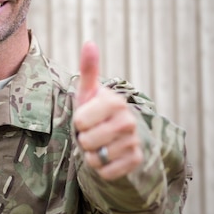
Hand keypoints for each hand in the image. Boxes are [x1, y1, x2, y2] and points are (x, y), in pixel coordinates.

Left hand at [74, 41, 143, 179]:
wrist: (116, 135)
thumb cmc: (96, 111)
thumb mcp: (89, 92)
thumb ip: (89, 69)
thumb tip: (89, 42)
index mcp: (115, 102)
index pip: (80, 121)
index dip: (78, 122)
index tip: (86, 117)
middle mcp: (128, 120)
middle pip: (86, 141)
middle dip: (84, 140)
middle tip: (93, 132)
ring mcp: (134, 141)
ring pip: (96, 158)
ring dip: (92, 155)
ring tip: (100, 144)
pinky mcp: (136, 160)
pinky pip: (106, 171)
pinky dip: (101, 168)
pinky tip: (108, 156)